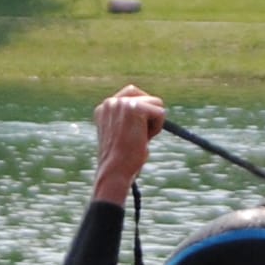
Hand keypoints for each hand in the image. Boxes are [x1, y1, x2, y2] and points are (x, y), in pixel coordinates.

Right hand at [92, 86, 165, 202]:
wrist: (114, 171)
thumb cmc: (120, 161)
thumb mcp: (122, 136)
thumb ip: (131, 121)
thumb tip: (157, 113)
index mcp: (103, 108)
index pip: (131, 93)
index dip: (143, 110)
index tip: (138, 128)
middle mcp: (110, 102)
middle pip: (146, 96)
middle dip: (150, 114)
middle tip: (141, 135)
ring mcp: (122, 103)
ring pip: (156, 104)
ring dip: (154, 123)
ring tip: (140, 139)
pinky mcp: (135, 108)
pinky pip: (161, 113)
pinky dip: (157, 128)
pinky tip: (143, 140)